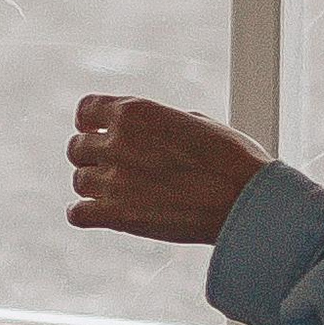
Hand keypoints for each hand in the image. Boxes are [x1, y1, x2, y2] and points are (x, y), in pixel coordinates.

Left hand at [66, 95, 266, 241]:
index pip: (86, 109)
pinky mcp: (118, 215)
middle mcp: (118, 141)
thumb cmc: (233, 160)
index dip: (90, 122)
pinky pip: (77, 214)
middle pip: (77, 147)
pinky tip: (99, 215)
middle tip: (114, 168)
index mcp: (137, 112)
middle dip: (93, 157)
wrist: (246, 201)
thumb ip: (159, 124)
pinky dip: (84, 214)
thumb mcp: (195, 122)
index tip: (97, 132)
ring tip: (117, 192)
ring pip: (79, 180)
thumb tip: (150, 133)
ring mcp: (115, 179)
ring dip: (94, 186)